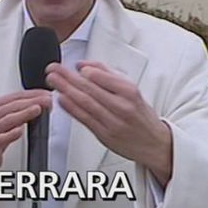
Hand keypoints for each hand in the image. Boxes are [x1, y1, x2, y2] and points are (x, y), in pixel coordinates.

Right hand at [0, 90, 52, 198]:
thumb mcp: (5, 119)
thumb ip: (19, 110)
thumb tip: (41, 102)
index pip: (15, 96)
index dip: (32, 94)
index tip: (46, 94)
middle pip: (13, 105)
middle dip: (32, 101)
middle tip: (46, 100)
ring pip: (8, 119)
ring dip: (24, 113)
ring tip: (37, 109)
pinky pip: (1, 138)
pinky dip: (12, 133)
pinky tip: (20, 130)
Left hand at [45, 60, 172, 186]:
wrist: (154, 143)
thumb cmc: (140, 114)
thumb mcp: (131, 89)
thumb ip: (106, 74)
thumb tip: (83, 65)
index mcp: (129, 92)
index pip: (103, 78)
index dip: (86, 71)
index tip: (73, 66)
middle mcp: (122, 107)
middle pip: (90, 89)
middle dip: (68, 78)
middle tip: (53, 70)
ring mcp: (112, 122)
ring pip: (85, 104)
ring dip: (65, 91)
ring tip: (53, 81)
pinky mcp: (104, 135)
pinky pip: (84, 119)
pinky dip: (71, 108)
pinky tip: (61, 100)